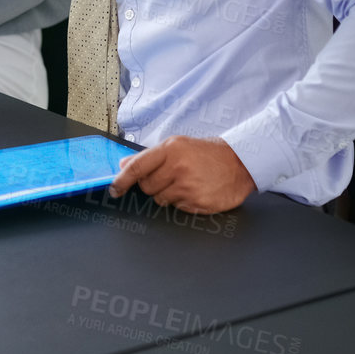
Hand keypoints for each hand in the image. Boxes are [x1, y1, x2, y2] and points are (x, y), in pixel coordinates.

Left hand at [108, 136, 255, 214]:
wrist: (240, 163)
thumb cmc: (207, 153)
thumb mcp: (178, 145)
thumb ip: (150, 156)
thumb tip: (124, 164)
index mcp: (170, 150)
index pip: (137, 168)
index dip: (121, 180)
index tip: (114, 189)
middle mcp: (178, 168)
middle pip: (147, 187)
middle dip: (153, 185)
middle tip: (169, 177)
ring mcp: (188, 188)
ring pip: (160, 200)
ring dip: (167, 194)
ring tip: (185, 182)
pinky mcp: (198, 203)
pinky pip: (177, 208)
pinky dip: (182, 202)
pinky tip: (194, 190)